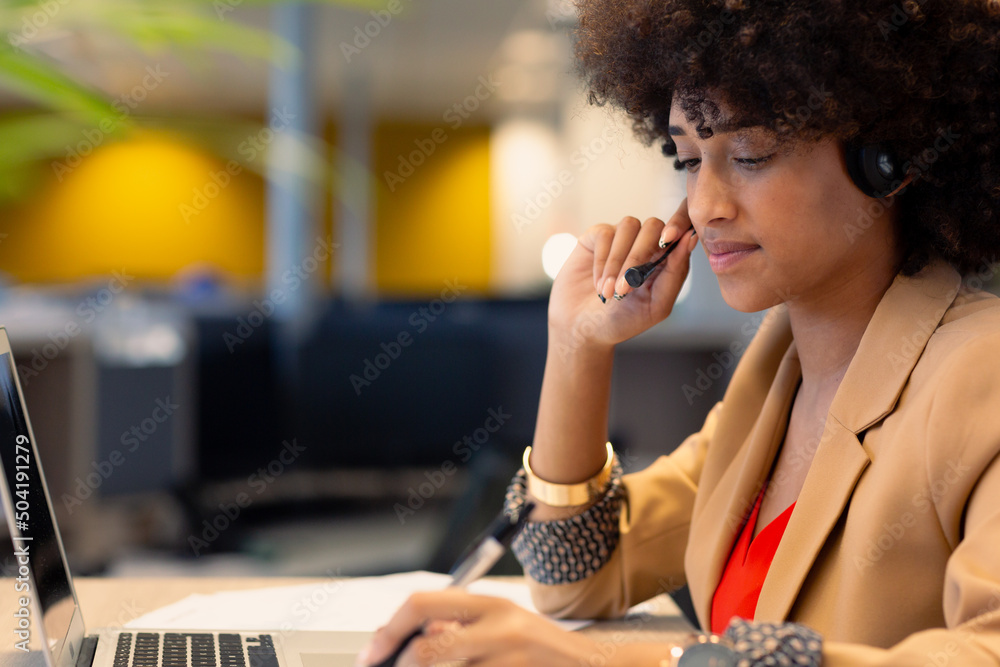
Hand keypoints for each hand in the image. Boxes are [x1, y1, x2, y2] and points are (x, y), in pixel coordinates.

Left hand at [355, 590, 602, 666]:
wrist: (595, 666)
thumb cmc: (540, 651)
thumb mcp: (501, 626)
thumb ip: (458, 628)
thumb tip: (403, 639)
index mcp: (489, 604)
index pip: (421, 605)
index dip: (388, 632)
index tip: (371, 654)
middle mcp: (499, 628)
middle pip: (426, 651)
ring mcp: (509, 659)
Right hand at [548, 199, 697, 350]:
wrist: (583, 329)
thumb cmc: (622, 321)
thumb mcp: (657, 305)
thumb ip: (675, 272)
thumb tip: (690, 238)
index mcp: (666, 258)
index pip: (680, 229)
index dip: (678, 226)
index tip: (668, 241)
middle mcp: (645, 243)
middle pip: (653, 226)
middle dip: (639, 256)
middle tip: (625, 287)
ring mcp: (621, 238)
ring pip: (628, 226)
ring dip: (617, 262)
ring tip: (609, 292)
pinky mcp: (596, 237)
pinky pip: (604, 234)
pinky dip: (601, 262)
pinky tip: (598, 284)